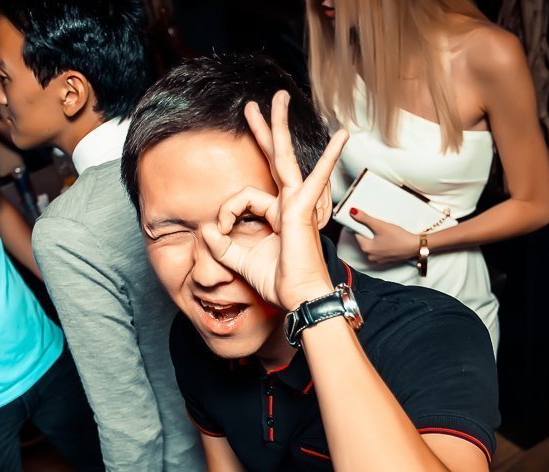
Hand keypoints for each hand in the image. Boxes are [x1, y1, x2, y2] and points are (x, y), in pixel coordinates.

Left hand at [202, 91, 348, 310]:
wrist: (298, 296)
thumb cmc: (276, 281)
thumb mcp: (238, 260)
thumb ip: (220, 244)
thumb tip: (205, 227)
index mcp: (274, 214)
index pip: (242, 198)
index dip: (227, 213)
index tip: (223, 232)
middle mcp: (287, 203)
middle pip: (272, 159)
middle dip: (262, 130)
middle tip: (251, 105)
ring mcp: (296, 203)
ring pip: (283, 158)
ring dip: (278, 127)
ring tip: (278, 99)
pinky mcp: (302, 209)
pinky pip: (315, 178)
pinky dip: (329, 157)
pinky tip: (342, 135)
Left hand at [350, 209, 420, 263]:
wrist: (415, 246)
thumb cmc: (398, 237)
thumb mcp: (380, 225)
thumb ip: (365, 218)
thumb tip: (352, 212)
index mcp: (366, 248)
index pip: (357, 234)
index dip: (361, 225)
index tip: (369, 221)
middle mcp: (370, 256)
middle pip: (364, 239)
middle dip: (369, 232)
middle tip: (379, 225)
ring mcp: (378, 259)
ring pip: (372, 244)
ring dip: (376, 237)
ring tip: (385, 231)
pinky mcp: (386, 259)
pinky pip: (379, 249)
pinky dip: (382, 243)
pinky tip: (389, 238)